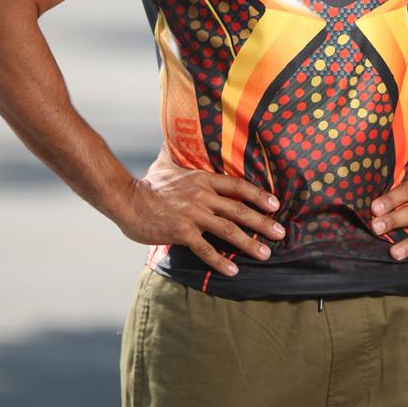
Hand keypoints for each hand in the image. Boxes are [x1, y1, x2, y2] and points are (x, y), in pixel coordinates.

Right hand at [117, 149, 284, 277]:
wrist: (126, 199)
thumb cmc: (148, 182)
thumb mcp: (168, 162)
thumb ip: (180, 153)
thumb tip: (178, 136)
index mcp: (202, 179)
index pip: (238, 186)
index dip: (259, 195)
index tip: (275, 204)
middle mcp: (202, 196)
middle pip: (239, 209)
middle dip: (263, 222)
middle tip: (280, 233)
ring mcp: (193, 215)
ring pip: (228, 229)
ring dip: (249, 243)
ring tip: (265, 253)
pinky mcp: (182, 232)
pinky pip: (205, 249)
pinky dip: (220, 261)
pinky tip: (233, 271)